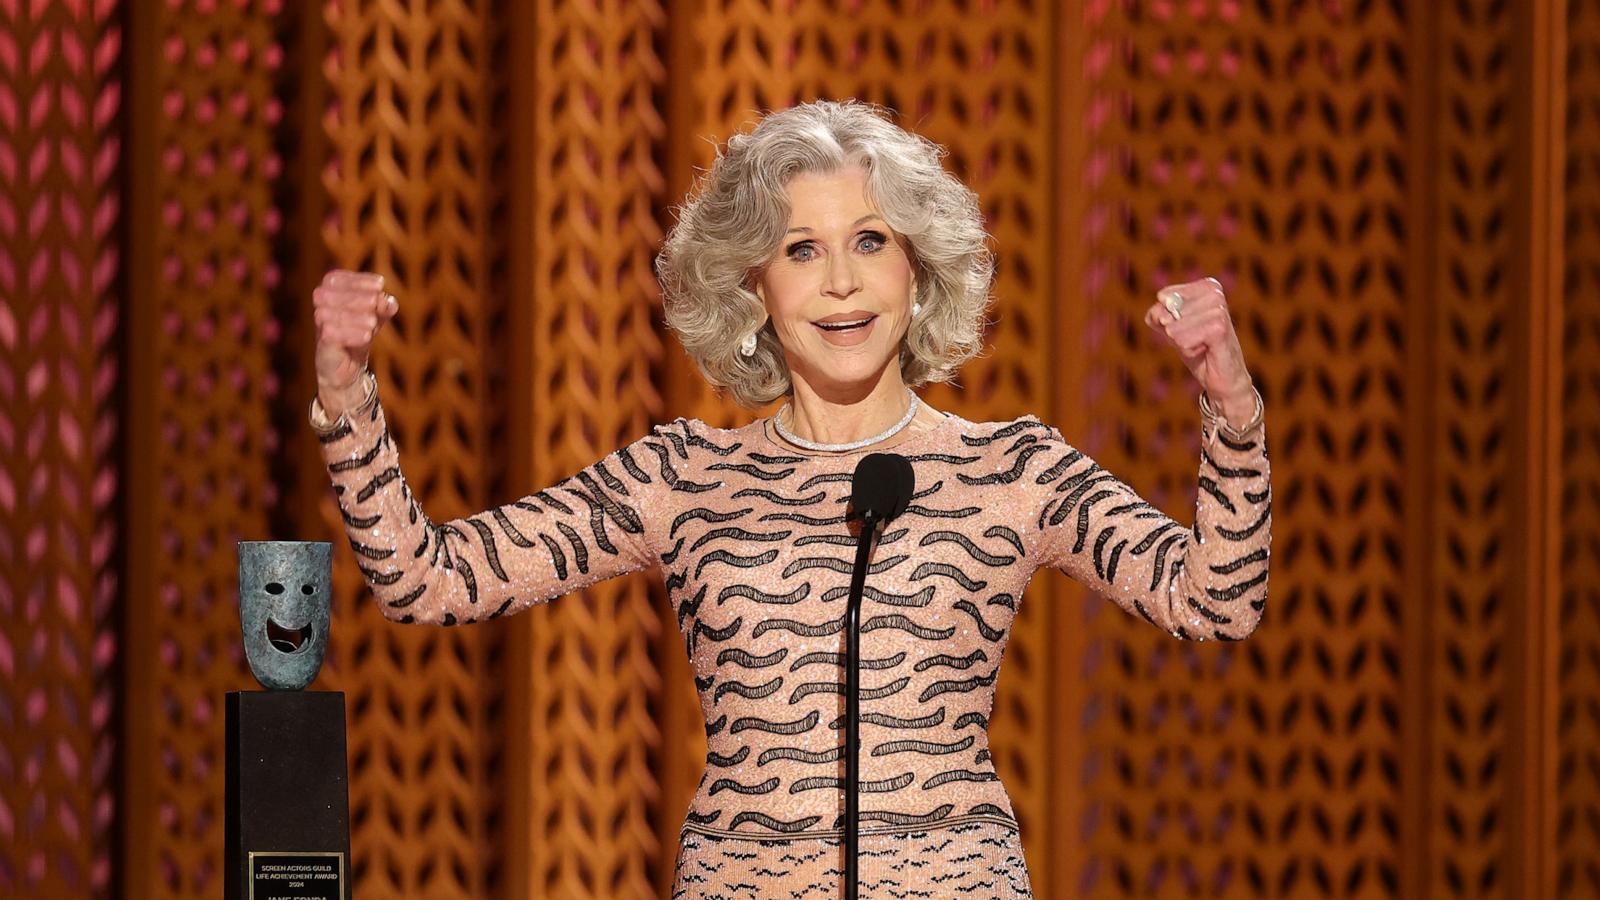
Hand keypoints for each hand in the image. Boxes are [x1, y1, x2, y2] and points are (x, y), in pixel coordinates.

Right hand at [313, 270, 397, 390]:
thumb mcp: (378, 315)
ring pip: (332, 315)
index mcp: (329, 292)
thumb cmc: (362, 330)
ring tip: (373, 324)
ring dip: (355, 317)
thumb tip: (385, 300)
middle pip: (332, 295)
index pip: (335, 279)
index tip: (380, 284)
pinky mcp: (322, 343)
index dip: (357, 281)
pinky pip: (331, 335)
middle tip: (375, 303)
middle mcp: (320, 306)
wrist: (350, 364)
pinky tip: (366, 336)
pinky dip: (351, 334)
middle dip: (356, 298)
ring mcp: (319, 325)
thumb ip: (384, 306)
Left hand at [1144, 277, 1255, 418]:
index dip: (1164, 318)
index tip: (1187, 327)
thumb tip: (1161, 316)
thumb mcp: (1171, 328)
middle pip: (1167, 312)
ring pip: (1173, 328)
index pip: (1164, 296)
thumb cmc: (1197, 348)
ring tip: (1202, 345)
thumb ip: (1157, 316)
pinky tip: (1206, 351)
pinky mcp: (1220, 328)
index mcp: (1207, 286)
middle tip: (1197, 339)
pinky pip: (1182, 340)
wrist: (1223, 377)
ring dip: (1183, 343)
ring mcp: (1219, 309)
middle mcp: (1215, 292)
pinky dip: (1189, 351)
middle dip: (1175, 333)